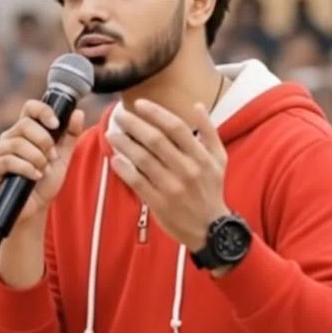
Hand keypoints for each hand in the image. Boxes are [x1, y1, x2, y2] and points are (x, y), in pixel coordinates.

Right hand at [0, 99, 84, 226]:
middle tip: (52, 158)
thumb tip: (78, 113)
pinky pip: (7, 160)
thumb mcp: (63, 158)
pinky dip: (25, 168)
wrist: (35, 209)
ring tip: (43, 171)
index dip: (43, 111)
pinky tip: (34, 176)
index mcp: (25, 131)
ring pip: (17, 143)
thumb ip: (71, 136)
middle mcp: (9, 137)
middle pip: (24, 124)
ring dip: (36, 158)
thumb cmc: (46, 183)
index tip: (56, 124)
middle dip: (44, 141)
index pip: (30, 108)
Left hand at [107, 99, 228, 249]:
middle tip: (119, 115)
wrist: (209, 228)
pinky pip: (137, 182)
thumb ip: (209, 131)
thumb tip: (197, 106)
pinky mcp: (159, 203)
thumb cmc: (211, 189)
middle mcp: (186, 170)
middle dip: (134, 125)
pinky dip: (124, 170)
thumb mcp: (219, 158)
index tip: (139, 104)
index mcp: (200, 156)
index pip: (175, 127)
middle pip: (156, 141)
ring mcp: (171, 187)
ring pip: (143, 160)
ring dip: (125, 145)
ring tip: (112, 134)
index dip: (155, 113)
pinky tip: (114, 159)